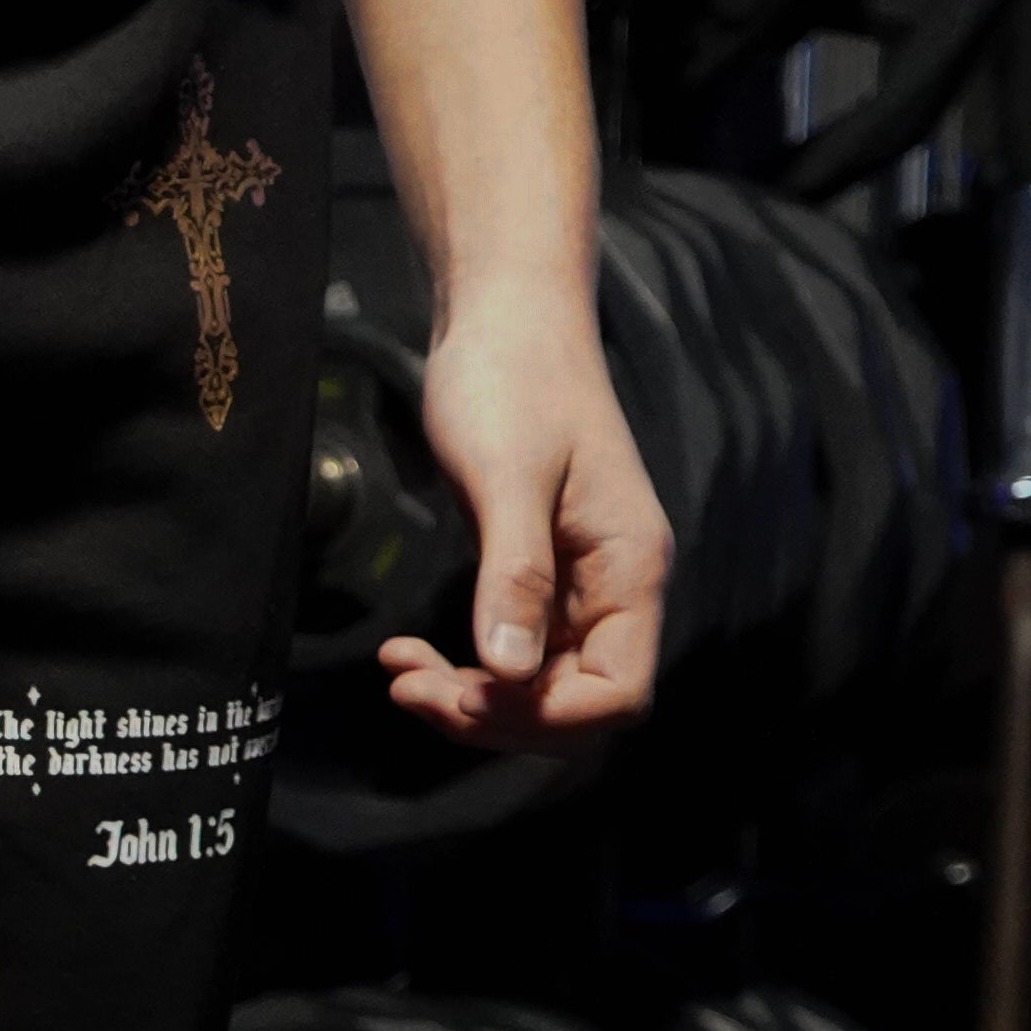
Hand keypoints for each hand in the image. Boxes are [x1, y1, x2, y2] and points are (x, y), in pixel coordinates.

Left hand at [382, 274, 671, 741]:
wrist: (503, 315)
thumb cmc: (512, 377)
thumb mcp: (508, 476)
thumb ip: (515, 573)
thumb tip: (510, 671)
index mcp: (630, 567)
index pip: (617, 694)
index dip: (545, 716)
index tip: (466, 693)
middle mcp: (615, 587)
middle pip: (575, 705)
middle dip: (495, 714)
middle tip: (410, 688)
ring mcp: (577, 585)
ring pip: (538, 686)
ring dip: (472, 698)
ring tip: (400, 675)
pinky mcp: (537, 573)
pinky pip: (512, 652)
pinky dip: (465, 665)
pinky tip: (408, 653)